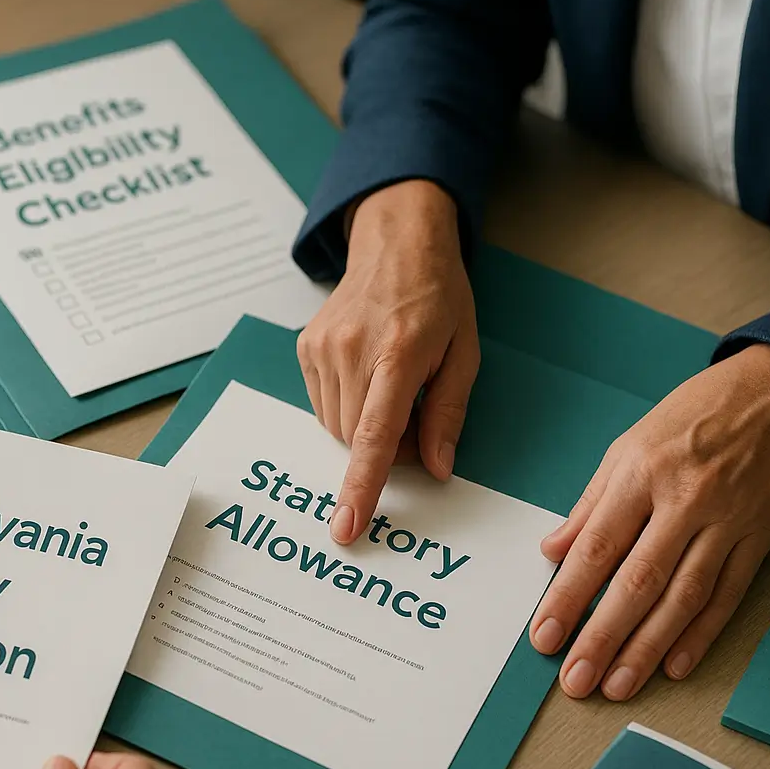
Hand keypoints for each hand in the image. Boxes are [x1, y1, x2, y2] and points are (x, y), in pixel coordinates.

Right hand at [297, 179, 478, 544]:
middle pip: (355, 440)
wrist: (396, 243)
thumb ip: (447, 414)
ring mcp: (321, 348)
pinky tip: (367, 377)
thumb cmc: (438, 298)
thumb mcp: (464, 353)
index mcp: (398, 353)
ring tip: (391, 391)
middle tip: (415, 419)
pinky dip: (346, 407)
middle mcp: (350, 350)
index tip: (346, 525)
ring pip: (336, 427)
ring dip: (364, 428)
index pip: (374, 435)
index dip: (361, 486)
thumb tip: (437, 469)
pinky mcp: (305, 348)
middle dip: (386, 449)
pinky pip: (322, 405)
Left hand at [530, 345, 769, 700]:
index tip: (545, 636)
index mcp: (641, 474)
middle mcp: (685, 500)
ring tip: (619, 684)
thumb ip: (589, 506)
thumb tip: (552, 553)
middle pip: (639, 580)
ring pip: (684, 596)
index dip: (568, 597)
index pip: (596, 548)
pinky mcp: (761, 537)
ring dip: (649, 647)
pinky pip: (728, 595)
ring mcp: (727, 521)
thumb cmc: (688, 422)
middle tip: (577, 680)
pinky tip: (675, 665)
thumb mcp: (626, 448)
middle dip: (604, 636)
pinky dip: (701, 634)